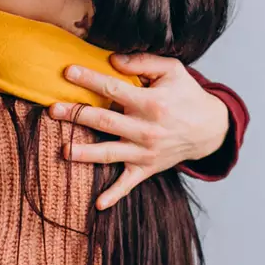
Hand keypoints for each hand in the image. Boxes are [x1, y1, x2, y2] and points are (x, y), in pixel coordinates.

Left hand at [48, 54, 231, 208]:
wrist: (211, 129)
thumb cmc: (187, 95)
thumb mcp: (172, 70)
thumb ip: (143, 63)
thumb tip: (112, 59)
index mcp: (151, 103)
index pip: (113, 89)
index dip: (89, 79)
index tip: (67, 72)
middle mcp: (146, 129)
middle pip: (104, 121)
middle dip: (77, 115)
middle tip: (53, 110)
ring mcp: (145, 152)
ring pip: (110, 153)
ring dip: (86, 154)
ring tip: (64, 152)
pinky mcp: (147, 168)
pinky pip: (128, 184)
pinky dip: (114, 195)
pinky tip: (98, 205)